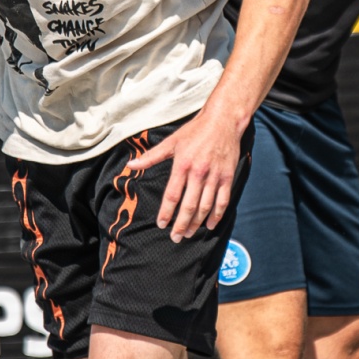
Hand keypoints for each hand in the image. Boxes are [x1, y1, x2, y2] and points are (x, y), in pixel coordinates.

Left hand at [127, 108, 242, 241]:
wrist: (223, 121)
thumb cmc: (195, 131)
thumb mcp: (171, 142)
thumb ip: (151, 157)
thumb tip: (130, 165)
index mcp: (182, 165)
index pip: (172, 195)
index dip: (166, 212)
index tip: (161, 225)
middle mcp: (198, 173)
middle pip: (188, 206)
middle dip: (181, 225)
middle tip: (176, 238)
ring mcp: (214, 176)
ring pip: (205, 206)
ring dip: (197, 223)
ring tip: (189, 234)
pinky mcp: (227, 177)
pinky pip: (222, 201)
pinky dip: (216, 215)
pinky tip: (210, 225)